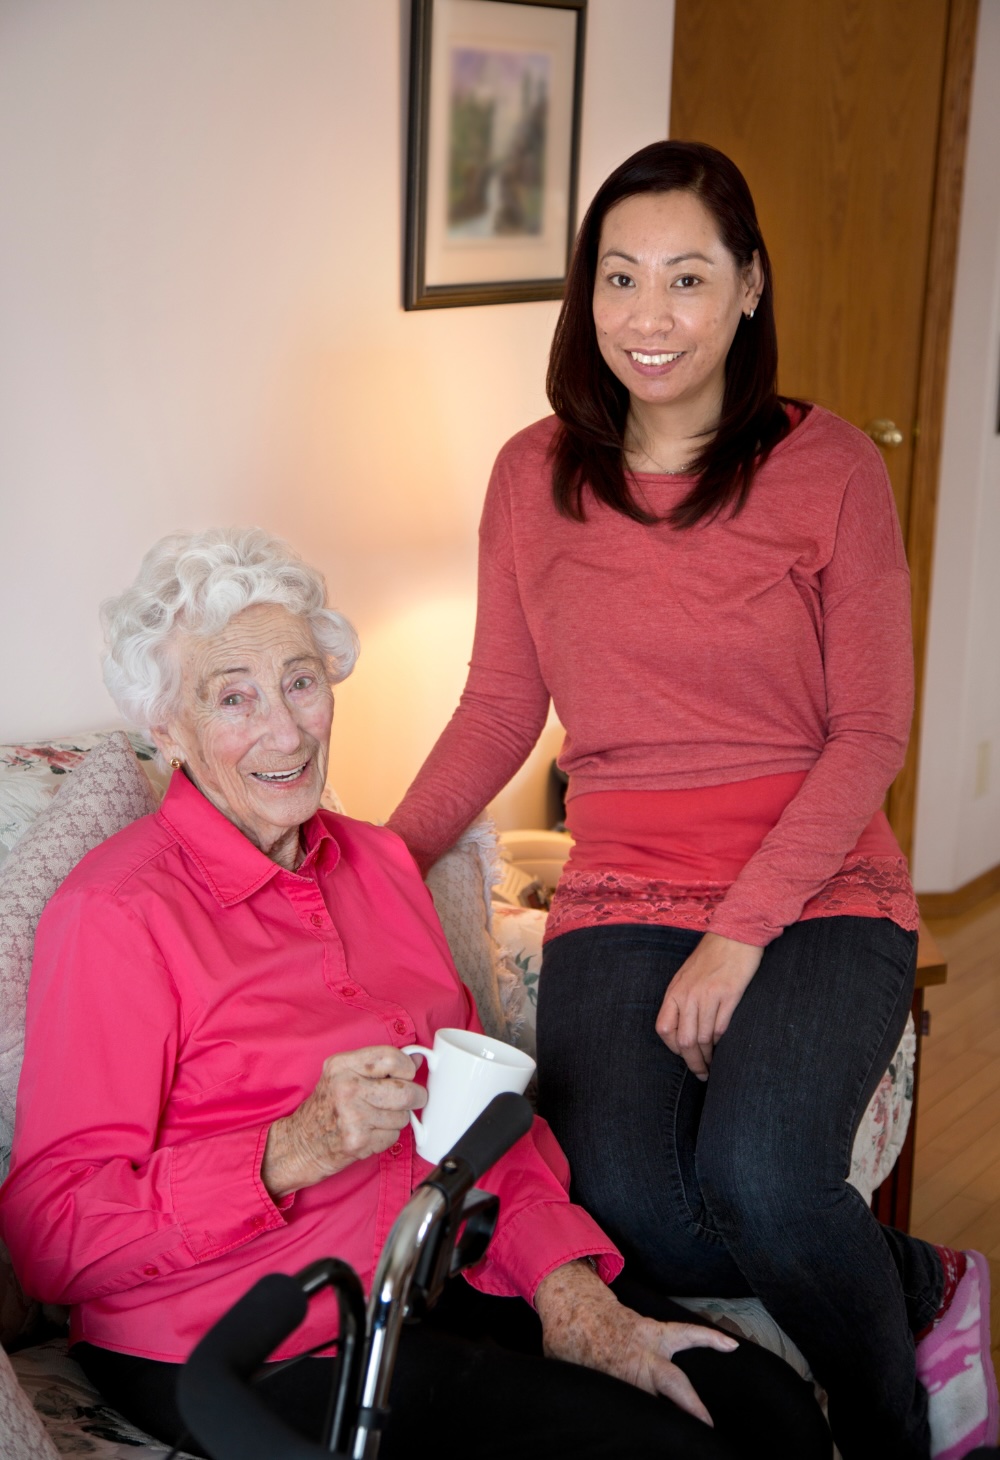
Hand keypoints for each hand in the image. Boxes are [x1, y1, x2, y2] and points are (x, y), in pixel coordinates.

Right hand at [261, 1046, 425, 1197]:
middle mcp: (346, 1088)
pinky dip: (388, 1136)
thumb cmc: (327, 1106)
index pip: (392, 1057)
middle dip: (415, 1096)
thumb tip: (419, 1058)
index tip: (406, 1074)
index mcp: (342, 1065)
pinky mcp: (358, 1140)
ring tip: (378, 1117)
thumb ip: (380, 1064)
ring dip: (398, 1119)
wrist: (301, 1143)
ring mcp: (352, 1116)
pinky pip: (393, 1135)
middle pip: (405, 1090)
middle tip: (411, 1098)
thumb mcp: (344, 1074)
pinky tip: (371, 1132)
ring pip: (403, 1116)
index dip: (407, 1067)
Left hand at [534, 1261, 736, 1425]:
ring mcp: (649, 1341)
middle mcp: (640, 1358)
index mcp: (619, 1374)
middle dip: (689, 1409)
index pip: (641, 1406)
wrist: (573, 1304)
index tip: (660, 1441)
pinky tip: (729, 1345)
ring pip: (681, 1354)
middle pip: (670, 1386)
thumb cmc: (568, 1343)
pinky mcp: (655, 1329)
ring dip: (704, 1367)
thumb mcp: (568, 1374)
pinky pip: (686, 1332)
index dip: (650, 1423)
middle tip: (704, 1431)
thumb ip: (585, 1394)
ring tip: (730, 1380)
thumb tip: (580, 1419)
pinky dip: (708, 1336)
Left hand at [655, 933, 762, 1079]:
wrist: (735, 934)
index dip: (673, 1048)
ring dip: (710, 1056)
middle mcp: (688, 995)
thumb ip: (682, 1000)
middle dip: (693, 1062)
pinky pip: (722, 1028)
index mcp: (675, 991)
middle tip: (702, 1073)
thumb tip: (684, 1030)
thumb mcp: (687, 976)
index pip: (664, 1029)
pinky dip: (723, 1040)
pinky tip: (725, 1043)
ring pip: (705, 1039)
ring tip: (714, 1064)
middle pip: (685, 1041)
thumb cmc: (711, 957)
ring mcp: (708, 995)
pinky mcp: (729, 995)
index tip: (683, 1056)